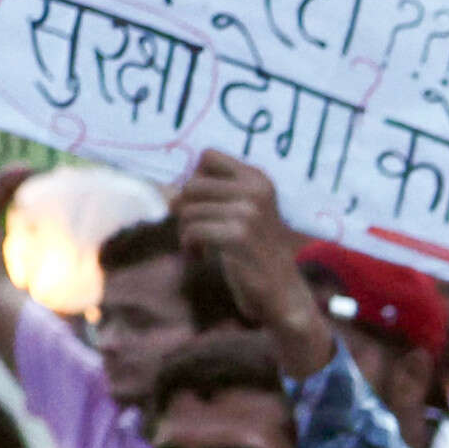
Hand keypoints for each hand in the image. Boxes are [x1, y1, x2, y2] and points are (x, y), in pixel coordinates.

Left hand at [172, 151, 324, 367]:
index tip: (202, 204)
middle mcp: (256, 190)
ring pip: (188, 210)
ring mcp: (249, 212)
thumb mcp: (241, 213)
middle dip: (185, 210)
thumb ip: (214, 194)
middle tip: (194, 230)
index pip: (208, 155)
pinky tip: (199, 257)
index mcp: (258, 178)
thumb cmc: (253, 252)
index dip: (195, 179)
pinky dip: (189, 246)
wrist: (281, 291)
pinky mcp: (239, 236)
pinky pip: (193, 230)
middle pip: (192, 185)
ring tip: (198, 247)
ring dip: (185, 232)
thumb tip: (167, 191)